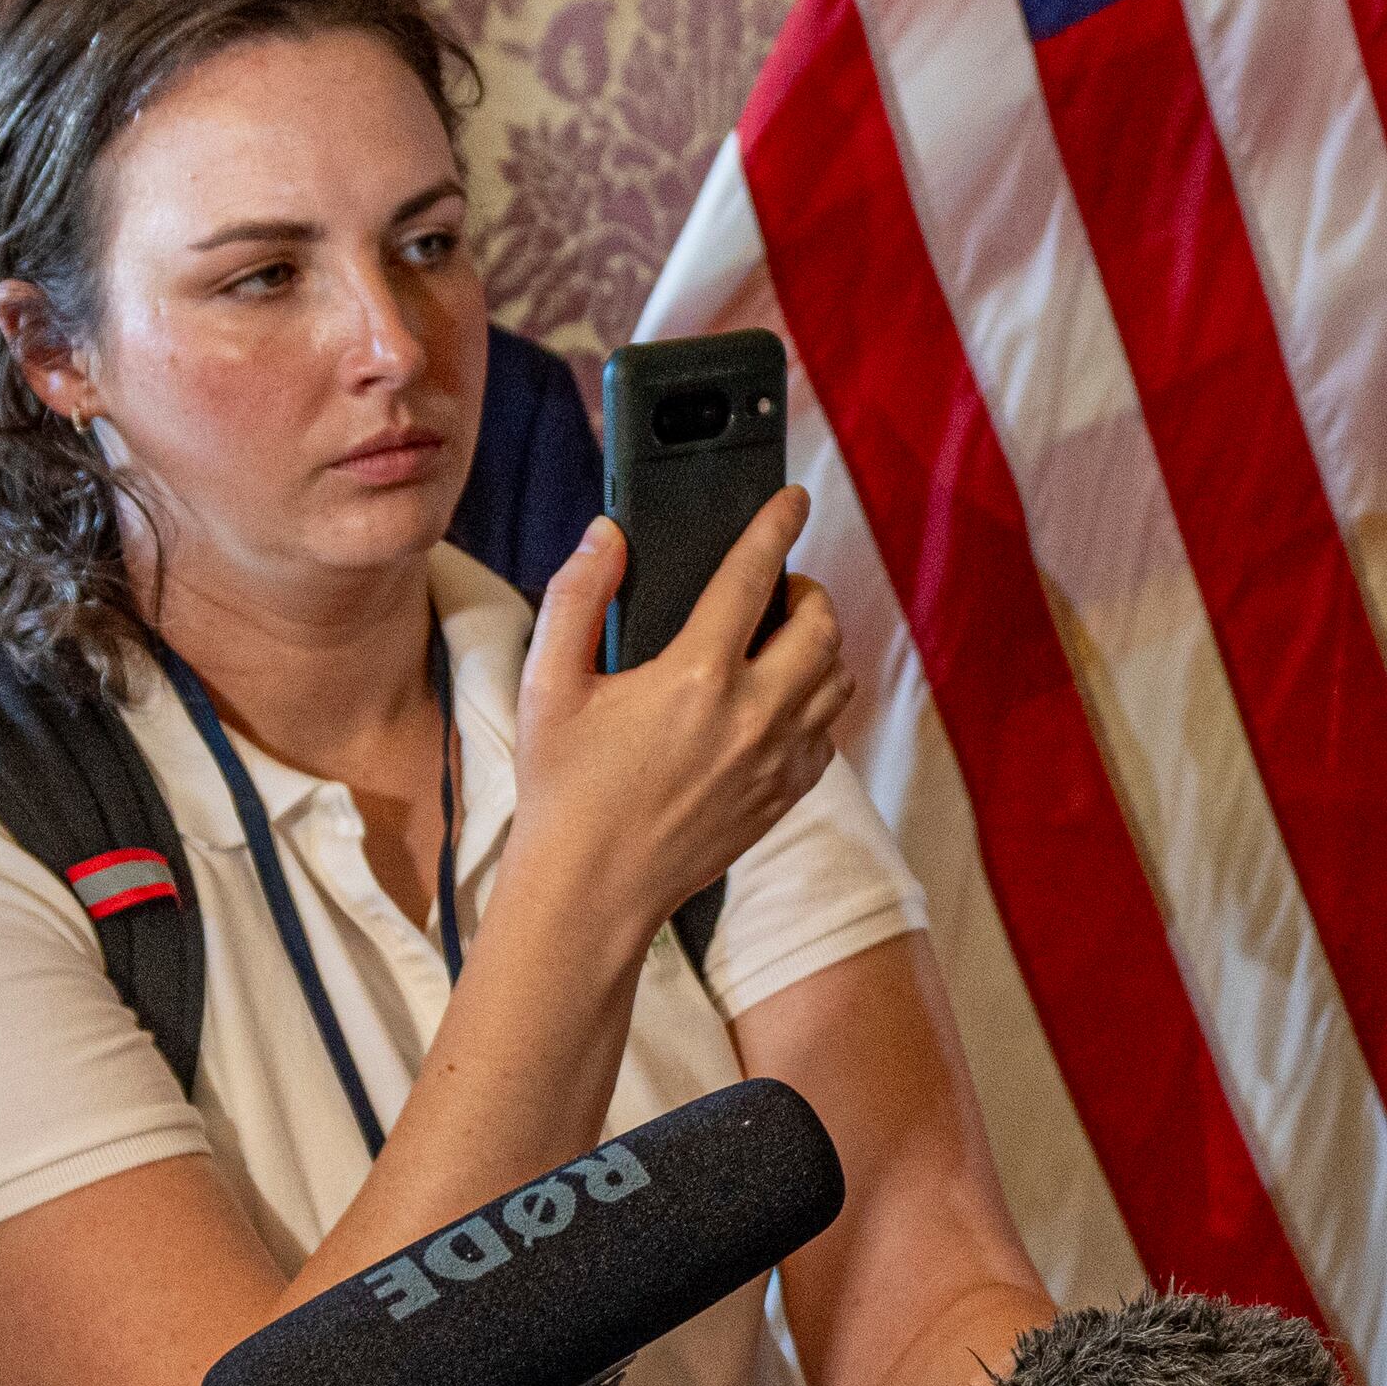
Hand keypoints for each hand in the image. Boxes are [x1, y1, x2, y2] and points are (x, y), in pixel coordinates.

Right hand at [505, 492, 855, 959]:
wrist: (593, 888)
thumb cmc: (563, 785)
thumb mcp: (548, 684)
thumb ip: (578, 596)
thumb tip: (611, 533)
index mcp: (696, 677)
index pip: (754, 577)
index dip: (777, 526)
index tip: (792, 497)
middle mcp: (753, 715)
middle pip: (822, 626)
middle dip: (806, 591)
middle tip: (775, 589)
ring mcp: (779, 760)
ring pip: (838, 678)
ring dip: (819, 646)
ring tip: (779, 638)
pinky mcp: (788, 795)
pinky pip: (828, 731)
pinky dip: (815, 702)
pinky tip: (775, 700)